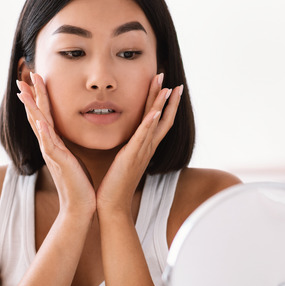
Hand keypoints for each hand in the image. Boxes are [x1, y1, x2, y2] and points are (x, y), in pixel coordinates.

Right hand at [17, 73, 95, 218]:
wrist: (80, 207)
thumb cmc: (79, 184)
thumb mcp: (72, 159)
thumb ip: (66, 147)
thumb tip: (65, 138)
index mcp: (54, 144)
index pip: (43, 116)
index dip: (38, 98)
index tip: (34, 80)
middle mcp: (49, 146)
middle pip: (37, 116)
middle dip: (31, 96)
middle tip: (24, 76)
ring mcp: (52, 154)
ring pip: (39, 126)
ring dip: (33, 108)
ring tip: (26, 91)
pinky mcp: (60, 163)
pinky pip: (50, 145)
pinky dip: (44, 132)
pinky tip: (40, 121)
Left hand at [96, 73, 182, 216]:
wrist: (112, 206)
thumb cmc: (114, 185)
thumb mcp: (122, 161)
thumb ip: (127, 149)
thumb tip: (126, 141)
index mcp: (145, 148)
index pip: (159, 121)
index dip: (165, 104)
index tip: (169, 88)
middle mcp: (147, 148)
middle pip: (162, 118)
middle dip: (167, 99)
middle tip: (171, 80)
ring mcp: (141, 152)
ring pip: (156, 124)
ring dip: (162, 105)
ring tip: (167, 87)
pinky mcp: (131, 157)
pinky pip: (143, 137)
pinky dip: (150, 124)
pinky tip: (155, 111)